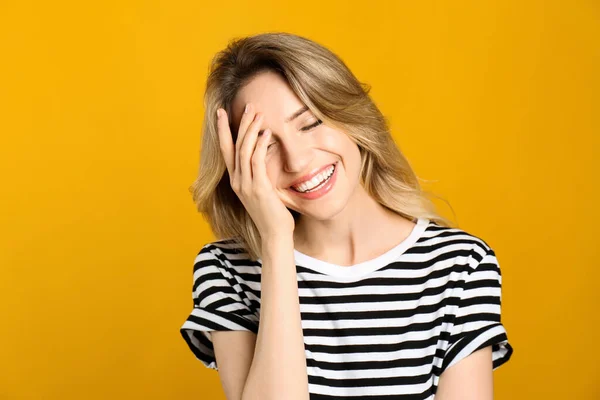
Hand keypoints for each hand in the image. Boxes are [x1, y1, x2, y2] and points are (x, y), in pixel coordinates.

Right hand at [216, 103, 294, 238]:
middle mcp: (237, 181)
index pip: (226, 151)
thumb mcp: (263, 191)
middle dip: (240, 124)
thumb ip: (260, 174)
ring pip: (244, 150)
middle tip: (248, 106)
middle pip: (234, 146)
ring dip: (251, 129)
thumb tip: (265, 157)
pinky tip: (266, 132)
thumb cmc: (272, 214)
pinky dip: (260, 144)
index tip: (222, 113)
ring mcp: (246, 185)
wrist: (274, 235)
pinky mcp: (258, 188)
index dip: (223, 131)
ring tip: (258, 113)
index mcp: (236, 181)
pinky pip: (256, 161)